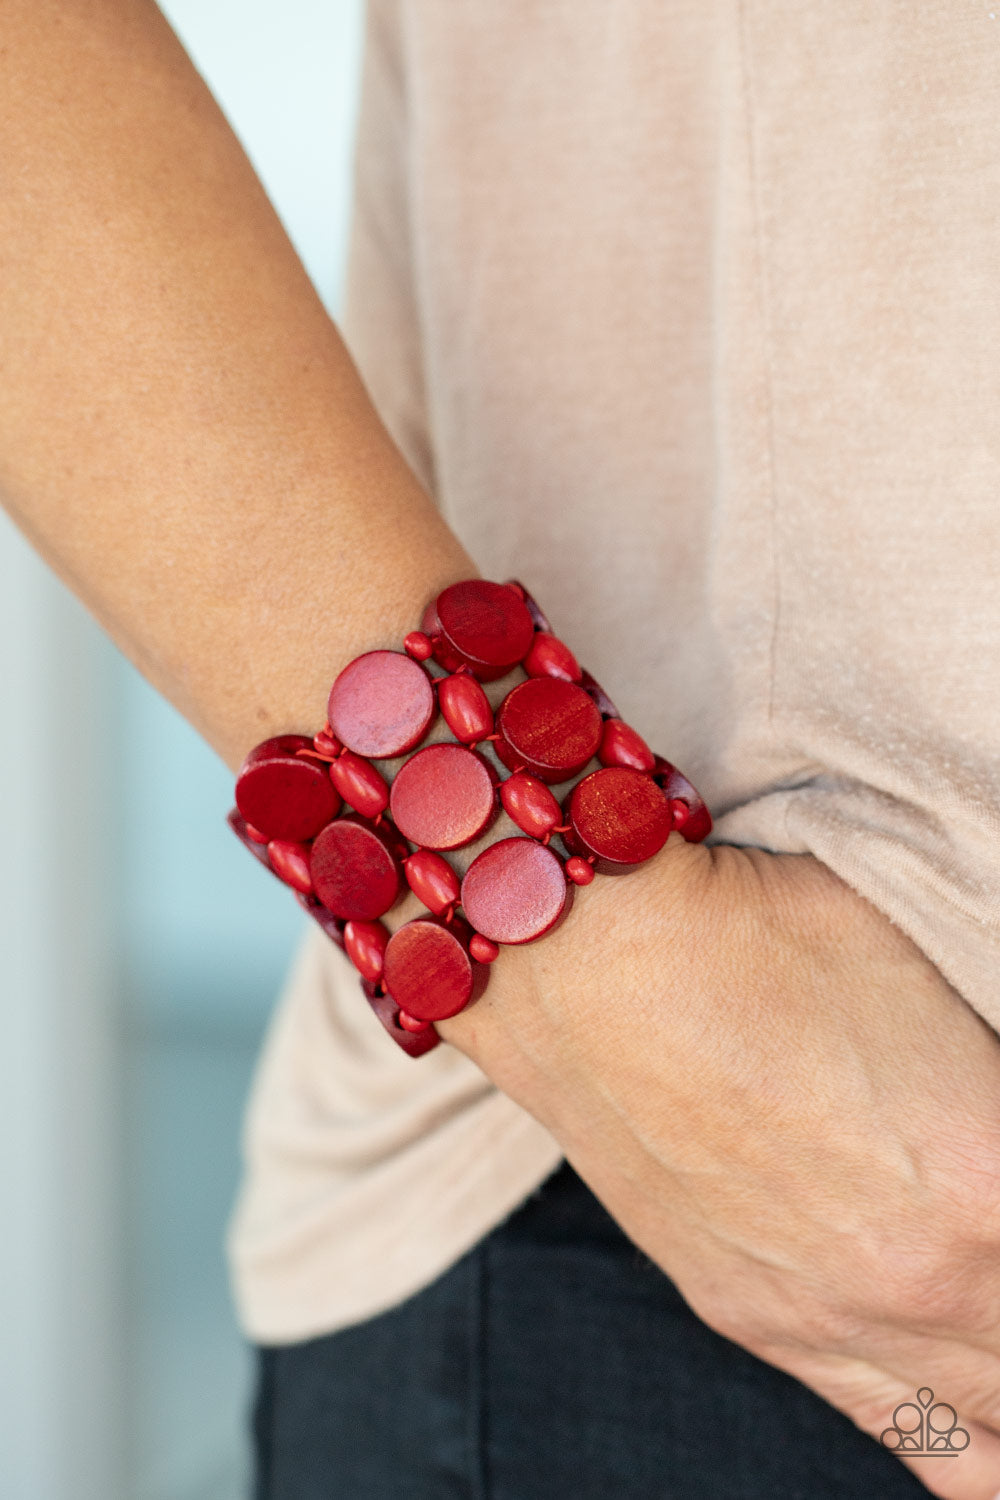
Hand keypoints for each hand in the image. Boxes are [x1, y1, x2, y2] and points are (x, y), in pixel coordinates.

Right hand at [440, 838, 999, 1497]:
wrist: (584, 960)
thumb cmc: (757, 934)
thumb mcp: (935, 980)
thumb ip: (992, 1089)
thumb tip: (992, 1126)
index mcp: (990, 1188)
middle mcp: (923, 1286)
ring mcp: (828, 1322)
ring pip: (980, 1448)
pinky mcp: (749, 1316)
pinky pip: (887, 1423)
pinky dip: (949, 1426)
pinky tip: (963, 1402)